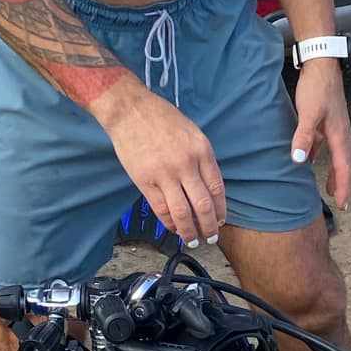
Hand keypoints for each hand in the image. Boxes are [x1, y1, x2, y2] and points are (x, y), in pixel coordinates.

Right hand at [95, 84, 226, 245]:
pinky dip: (169, 223)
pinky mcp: (145, 181)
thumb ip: (201, 158)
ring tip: (192, 240)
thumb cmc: (161, 118)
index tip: (220, 221)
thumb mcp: (192, 132)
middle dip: (209, 226)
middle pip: (203, 205)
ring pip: (183, 212)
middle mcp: (187, 164)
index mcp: (202, 150)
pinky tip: (173, 228)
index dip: (220, 209)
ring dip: (189, 231)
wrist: (130, 110)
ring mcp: (165, 174)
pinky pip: (161, 209)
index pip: (217, 188)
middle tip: (210, 238)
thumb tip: (206, 186)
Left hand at [290, 60, 350, 208]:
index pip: (345, 167)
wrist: (321, 64)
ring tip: (330, 189)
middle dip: (346, 184)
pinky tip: (313, 161)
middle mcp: (341, 134)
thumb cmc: (317, 87)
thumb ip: (303, 137)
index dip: (344, 187)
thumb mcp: (308, 113)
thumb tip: (299, 161)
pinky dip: (325, 158)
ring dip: (337, 173)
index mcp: (339, 135)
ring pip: (340, 156)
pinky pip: (329, 146)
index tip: (342, 203)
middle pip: (348, 165)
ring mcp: (335, 128)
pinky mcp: (328, 122)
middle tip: (342, 203)